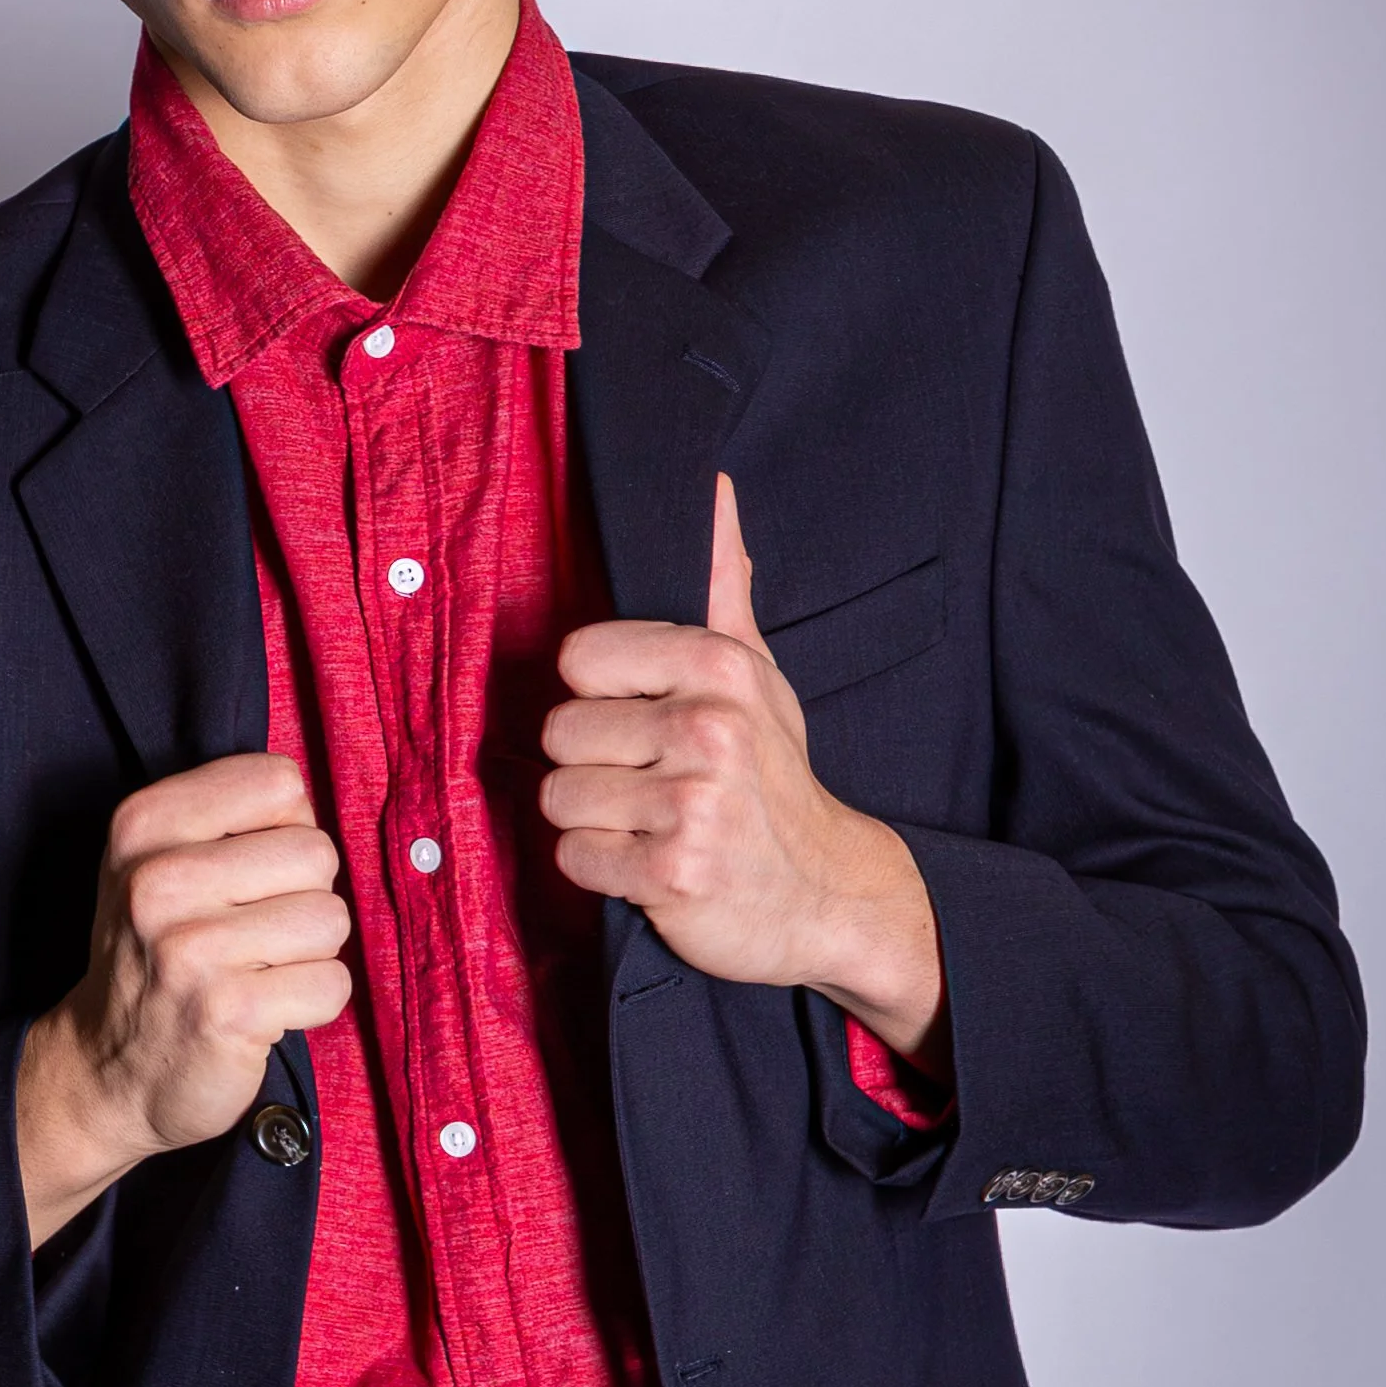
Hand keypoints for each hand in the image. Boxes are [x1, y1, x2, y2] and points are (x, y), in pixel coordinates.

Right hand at [15, 754, 351, 1245]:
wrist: (109, 1070)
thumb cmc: (157, 953)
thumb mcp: (159, 860)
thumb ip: (230, 816)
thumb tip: (313, 808)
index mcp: (143, 825)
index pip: (278, 782)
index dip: (283, 829)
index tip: (247, 872)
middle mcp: (156, 881)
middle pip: (316, 852)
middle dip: (304, 896)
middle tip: (252, 934)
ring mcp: (188, 950)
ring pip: (331, 918)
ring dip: (310, 954)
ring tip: (256, 971)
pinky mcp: (226, 1011)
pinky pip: (331, 984)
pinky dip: (313, 1003)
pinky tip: (264, 1010)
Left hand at [540, 476, 947, 1075]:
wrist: (826, 894)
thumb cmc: (774, 777)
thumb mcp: (757, 677)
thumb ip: (723, 587)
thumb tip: (714, 492)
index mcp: (718, 667)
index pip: (578, 657)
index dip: (596, 694)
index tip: (638, 718)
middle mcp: (708, 728)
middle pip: (560, 731)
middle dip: (590, 764)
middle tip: (645, 782)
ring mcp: (694, 803)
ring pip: (559, 796)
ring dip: (590, 819)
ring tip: (646, 822)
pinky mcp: (675, 872)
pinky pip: (574, 857)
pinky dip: (600, 868)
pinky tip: (648, 864)